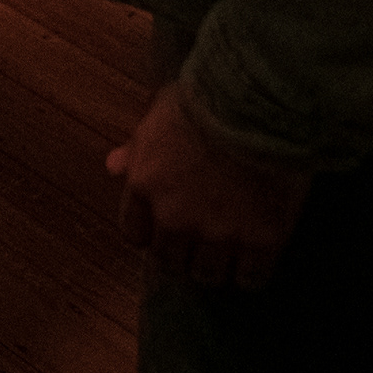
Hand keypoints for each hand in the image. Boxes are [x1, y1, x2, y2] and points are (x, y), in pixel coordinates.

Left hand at [107, 79, 311, 290]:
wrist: (258, 103)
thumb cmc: (205, 96)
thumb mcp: (160, 113)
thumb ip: (137, 148)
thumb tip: (113, 166)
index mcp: (145, 184)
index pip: (135, 232)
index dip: (151, 234)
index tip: (164, 230)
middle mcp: (174, 216)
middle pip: (171, 260)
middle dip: (184, 254)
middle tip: (201, 243)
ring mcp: (217, 232)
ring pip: (209, 274)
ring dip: (216, 267)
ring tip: (231, 256)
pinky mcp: (260, 240)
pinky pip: (251, 277)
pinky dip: (253, 272)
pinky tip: (258, 260)